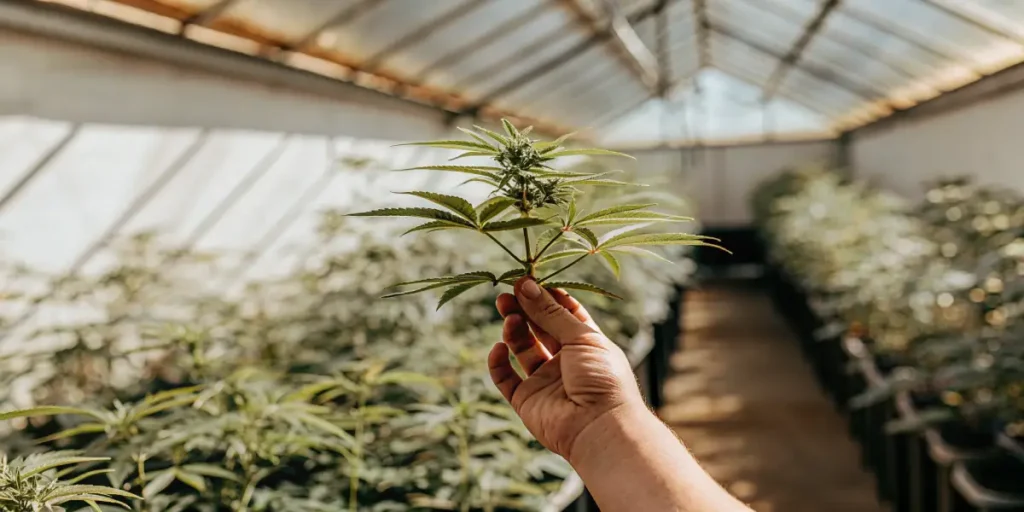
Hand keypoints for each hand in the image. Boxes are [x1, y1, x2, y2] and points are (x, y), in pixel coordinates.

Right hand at [488, 277, 644, 461]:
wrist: (600, 427)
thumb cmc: (602, 378)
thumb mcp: (581, 337)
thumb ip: (551, 312)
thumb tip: (525, 286)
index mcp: (586, 343)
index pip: (564, 313)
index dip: (546, 296)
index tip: (527, 281)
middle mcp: (565, 361)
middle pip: (539, 328)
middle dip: (523, 309)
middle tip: (505, 294)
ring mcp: (545, 381)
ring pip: (522, 349)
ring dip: (513, 331)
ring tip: (509, 317)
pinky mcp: (527, 400)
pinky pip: (506, 378)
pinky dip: (499, 363)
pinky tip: (499, 348)